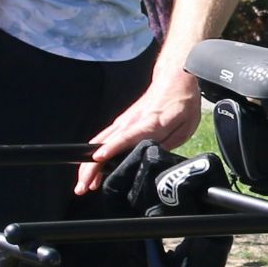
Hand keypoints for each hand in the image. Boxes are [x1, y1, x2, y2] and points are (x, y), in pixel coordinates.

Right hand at [74, 68, 202, 193]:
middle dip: (90, 167)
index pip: (127, 136)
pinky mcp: (121, 123)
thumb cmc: (181, 104)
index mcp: (149, 123)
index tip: (99, 158)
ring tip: (83, 186)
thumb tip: (149, 158)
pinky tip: (92, 173)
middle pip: (104, 145)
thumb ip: (167, 143)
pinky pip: (103, 141)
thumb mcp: (185, 126)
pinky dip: (94, 157)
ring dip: (88, 165)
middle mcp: (130, 122)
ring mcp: (123, 122)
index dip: (112, 147)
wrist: (174, 78)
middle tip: (82, 188)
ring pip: (99, 144)